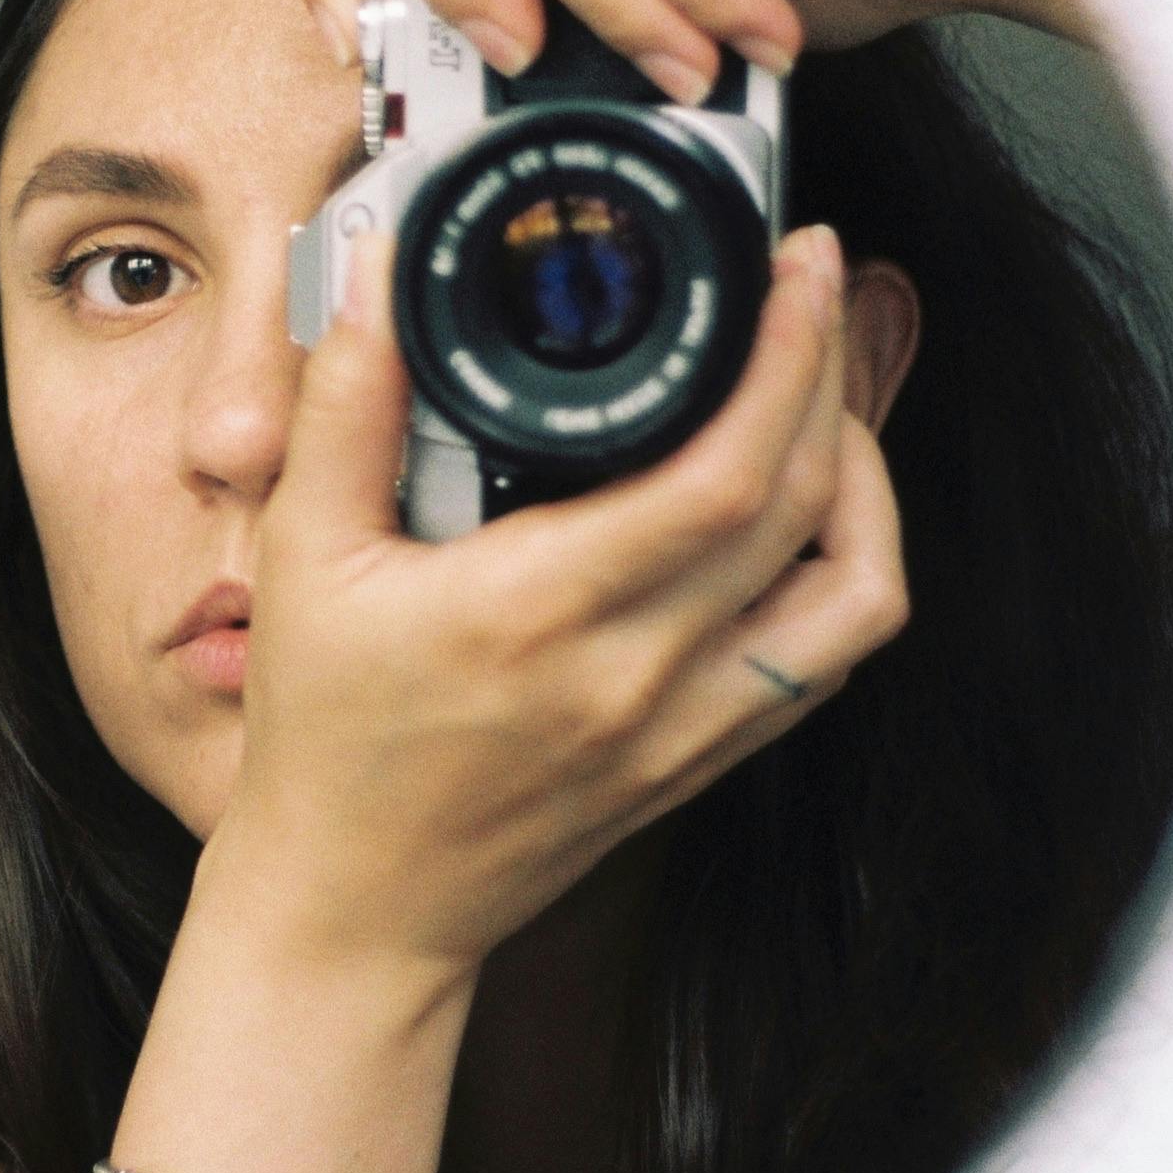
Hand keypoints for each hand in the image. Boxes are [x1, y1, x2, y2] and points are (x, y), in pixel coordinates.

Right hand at [201, 222, 907, 993]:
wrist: (359, 909)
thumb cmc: (327, 746)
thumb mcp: (308, 560)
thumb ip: (345, 407)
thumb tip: (378, 274)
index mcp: (541, 614)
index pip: (722, 474)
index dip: (784, 356)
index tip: (789, 264)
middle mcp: (640, 676)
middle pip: (808, 508)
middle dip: (828, 370)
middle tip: (805, 284)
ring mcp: (687, 727)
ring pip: (855, 592)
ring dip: (864, 480)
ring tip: (816, 399)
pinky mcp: (705, 760)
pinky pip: (828, 657)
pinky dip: (846, 567)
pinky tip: (805, 510)